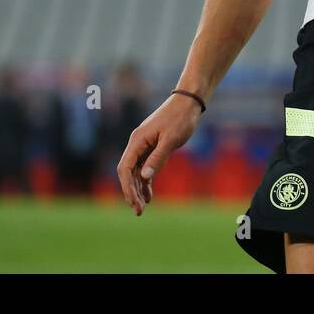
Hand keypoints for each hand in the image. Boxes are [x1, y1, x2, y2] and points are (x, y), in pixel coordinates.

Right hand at [116, 92, 202, 215]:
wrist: (188, 102)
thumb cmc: (180, 118)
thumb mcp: (171, 139)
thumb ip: (158, 158)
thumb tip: (144, 177)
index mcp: (137, 140)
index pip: (125, 168)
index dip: (127, 187)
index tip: (134, 202)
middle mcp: (137, 143)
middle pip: (128, 172)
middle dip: (131, 192)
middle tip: (139, 211)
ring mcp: (144, 145)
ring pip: (136, 171)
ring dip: (138, 189)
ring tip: (142, 208)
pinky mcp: (153, 146)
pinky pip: (145, 167)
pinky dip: (146, 181)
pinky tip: (149, 194)